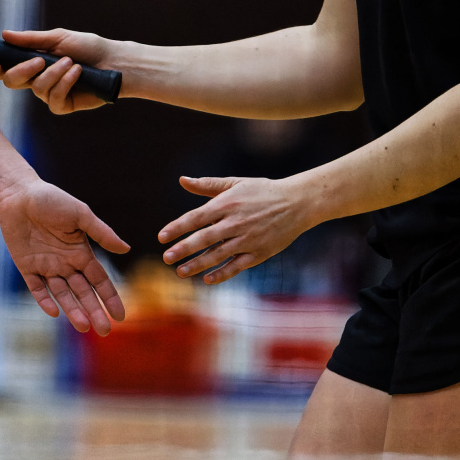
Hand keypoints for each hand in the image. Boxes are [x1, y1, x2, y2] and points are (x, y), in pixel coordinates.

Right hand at [0, 28, 113, 116]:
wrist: (113, 61)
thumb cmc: (87, 47)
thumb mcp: (59, 38)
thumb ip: (32, 40)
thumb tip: (5, 34)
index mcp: (32, 63)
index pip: (5, 68)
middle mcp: (37, 80)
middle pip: (11, 82)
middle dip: (23, 70)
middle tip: (40, 61)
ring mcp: (49, 94)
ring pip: (36, 88)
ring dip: (54, 73)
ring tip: (72, 63)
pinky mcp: (62, 105)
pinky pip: (54, 98)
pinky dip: (66, 83)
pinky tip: (78, 73)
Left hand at [0, 177, 128, 331]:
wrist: (18, 193)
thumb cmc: (51, 199)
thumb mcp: (80, 214)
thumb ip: (101, 233)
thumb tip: (126, 249)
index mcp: (81, 252)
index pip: (99, 280)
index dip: (109, 298)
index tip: (120, 316)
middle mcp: (65, 263)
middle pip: (83, 292)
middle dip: (94, 311)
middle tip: (104, 331)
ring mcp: (46, 267)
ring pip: (63, 294)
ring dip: (73, 310)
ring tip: (83, 326)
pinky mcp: (26, 267)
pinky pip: (37, 288)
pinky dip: (45, 300)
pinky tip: (54, 312)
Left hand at [159, 175, 317, 285]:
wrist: (298, 202)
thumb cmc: (262, 191)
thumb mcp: (235, 183)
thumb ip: (207, 185)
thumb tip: (182, 180)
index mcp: (227, 204)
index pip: (196, 217)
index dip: (177, 228)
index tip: (161, 237)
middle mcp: (235, 222)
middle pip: (204, 238)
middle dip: (183, 249)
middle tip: (166, 258)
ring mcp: (248, 239)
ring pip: (218, 254)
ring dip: (197, 264)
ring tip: (180, 272)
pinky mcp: (260, 252)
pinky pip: (237, 266)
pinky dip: (222, 273)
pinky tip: (207, 279)